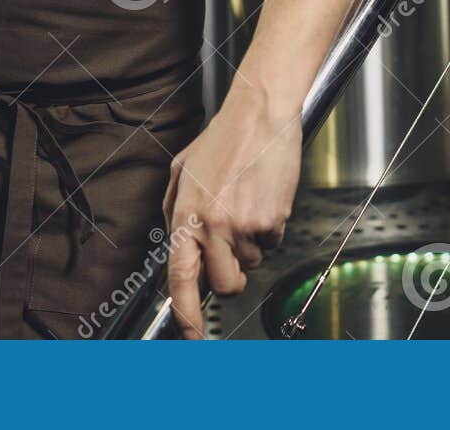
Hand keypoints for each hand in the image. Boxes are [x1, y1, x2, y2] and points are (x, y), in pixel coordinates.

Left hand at [162, 88, 301, 338]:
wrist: (260, 114)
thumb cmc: (224, 138)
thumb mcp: (182, 171)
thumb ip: (175, 211)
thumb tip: (179, 247)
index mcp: (186, 214)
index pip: (180, 277)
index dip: (185, 313)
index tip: (190, 333)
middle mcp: (214, 224)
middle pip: (225, 285)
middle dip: (230, 279)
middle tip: (231, 255)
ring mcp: (246, 224)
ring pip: (252, 263)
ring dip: (250, 246)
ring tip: (247, 205)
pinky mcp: (274, 219)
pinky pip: (272, 242)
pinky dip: (269, 228)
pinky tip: (262, 198)